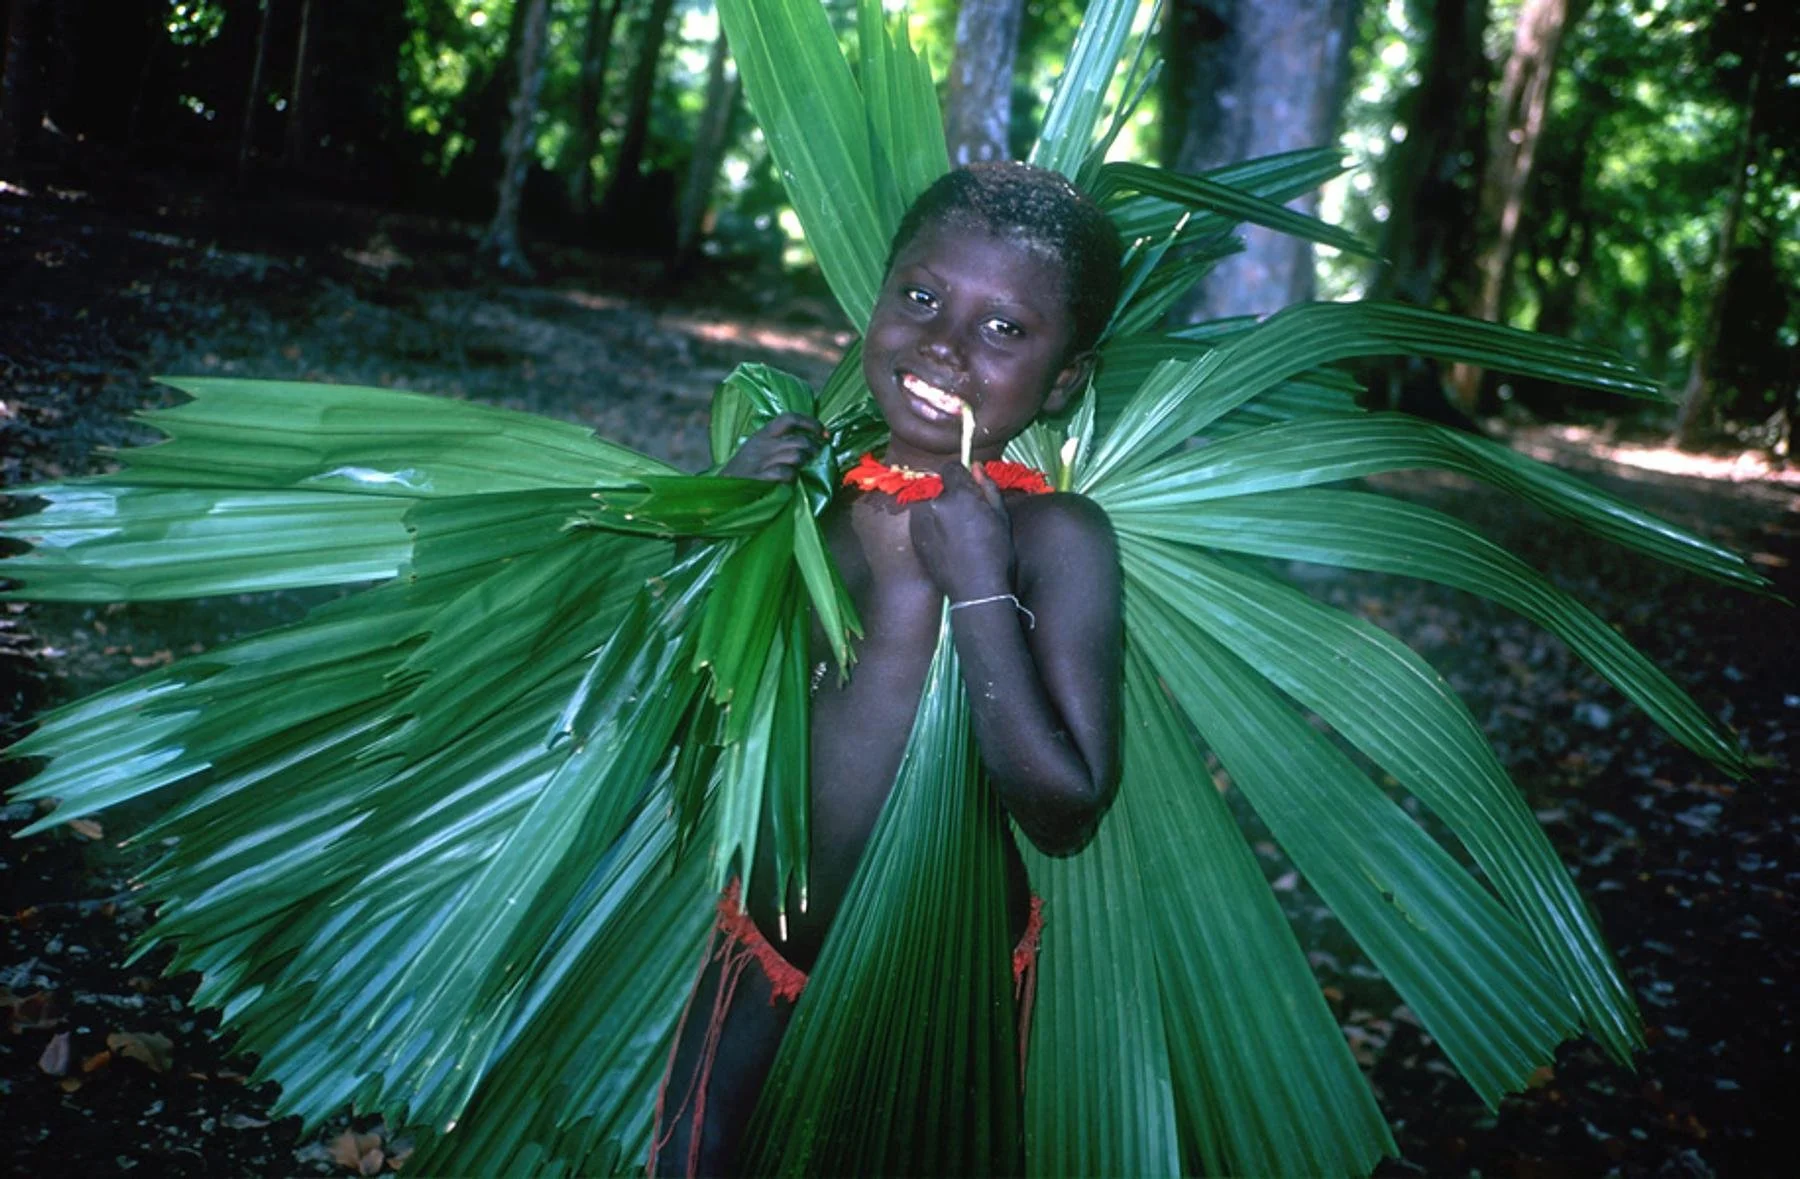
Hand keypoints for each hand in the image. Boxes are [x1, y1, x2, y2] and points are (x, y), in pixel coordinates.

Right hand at [718, 413, 825, 481]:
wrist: (722, 487)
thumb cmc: (743, 469)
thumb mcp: (756, 448)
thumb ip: (776, 442)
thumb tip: (806, 440)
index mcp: (763, 434)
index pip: (789, 418)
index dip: (810, 423)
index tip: (824, 433)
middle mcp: (763, 445)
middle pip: (799, 441)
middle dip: (812, 449)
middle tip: (815, 456)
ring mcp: (761, 461)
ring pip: (796, 456)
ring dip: (803, 464)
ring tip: (799, 469)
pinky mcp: (760, 478)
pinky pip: (785, 473)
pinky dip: (791, 478)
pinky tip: (787, 481)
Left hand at [908, 462, 1015, 599]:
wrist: (976, 591)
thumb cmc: (996, 554)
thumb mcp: (1000, 516)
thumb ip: (987, 486)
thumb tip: (974, 465)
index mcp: (959, 495)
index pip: (950, 467)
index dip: (960, 476)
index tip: (968, 489)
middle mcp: (935, 504)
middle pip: (939, 487)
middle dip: (951, 495)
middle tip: (966, 518)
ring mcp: (921, 521)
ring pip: (930, 504)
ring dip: (939, 510)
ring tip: (957, 534)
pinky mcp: (914, 537)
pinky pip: (922, 521)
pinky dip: (932, 526)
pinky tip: (947, 544)